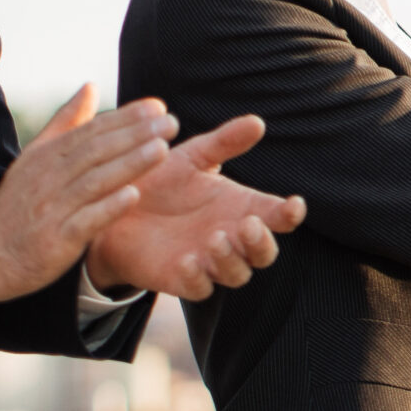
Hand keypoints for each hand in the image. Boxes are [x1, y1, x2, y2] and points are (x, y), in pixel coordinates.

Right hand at [0, 88, 173, 305]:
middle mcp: (50, 177)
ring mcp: (53, 208)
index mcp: (49, 156)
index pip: (92, 131)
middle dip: (135, 135)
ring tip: (161, 150)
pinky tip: (133, 196)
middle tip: (170, 123)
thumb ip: (67, 122)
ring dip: (129, 164)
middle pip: (97, 150)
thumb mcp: (38, 157)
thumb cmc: (19, 204)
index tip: (157, 108)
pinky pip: (85, 220)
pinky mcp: (56, 238)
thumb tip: (91, 87)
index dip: (125, 118)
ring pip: (95, 181)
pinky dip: (108, 207)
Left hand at [86, 114, 304, 300]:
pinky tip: (188, 259)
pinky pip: (199, 288)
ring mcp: (209, 262)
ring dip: (231, 259)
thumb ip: (224, 143)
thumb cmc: (160, 182)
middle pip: (263, 253)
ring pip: (236, 273)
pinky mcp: (182, 280)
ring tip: (216, 238)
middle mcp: (232, 239)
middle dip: (261, 242)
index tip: (294, 204)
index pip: (277, 218)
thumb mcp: (192, 157)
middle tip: (249, 224)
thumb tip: (257, 122)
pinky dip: (197, 277)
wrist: (116, 207)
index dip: (290, 214)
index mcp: (241, 210)